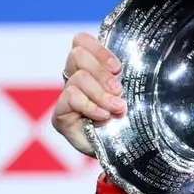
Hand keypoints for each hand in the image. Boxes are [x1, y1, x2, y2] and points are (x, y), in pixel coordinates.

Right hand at [51, 32, 125, 155]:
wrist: (122, 152)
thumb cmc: (129, 120)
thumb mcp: (131, 93)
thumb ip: (126, 77)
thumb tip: (133, 65)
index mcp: (91, 68)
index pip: (81, 41)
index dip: (98, 50)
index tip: (118, 69)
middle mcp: (75, 79)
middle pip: (77, 55)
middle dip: (101, 72)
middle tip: (118, 90)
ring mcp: (67, 97)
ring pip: (78, 78)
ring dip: (101, 93)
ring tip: (117, 108)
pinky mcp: (60, 115)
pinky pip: (72, 97)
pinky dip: (91, 106)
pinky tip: (103, 116)